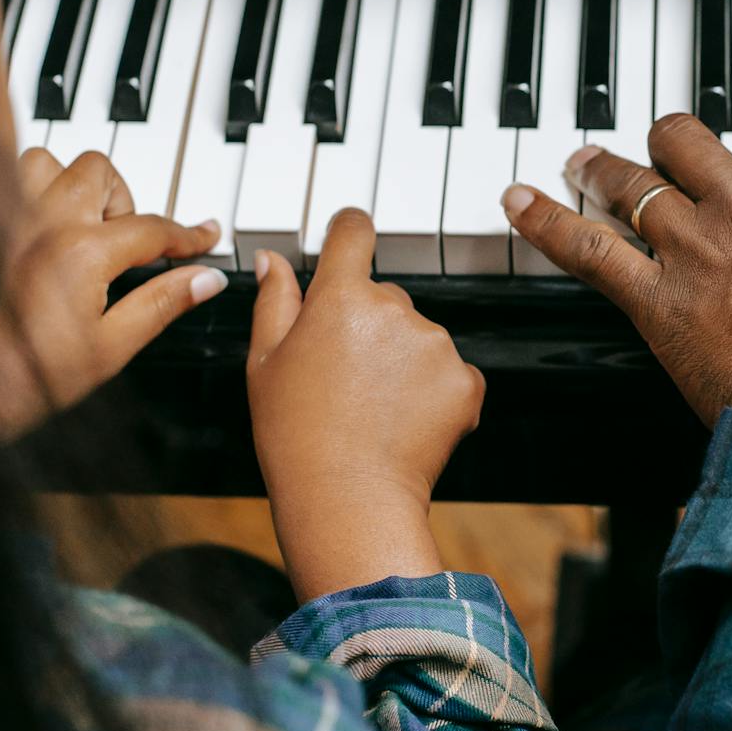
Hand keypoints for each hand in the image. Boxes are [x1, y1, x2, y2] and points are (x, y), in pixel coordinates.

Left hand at [0, 150, 227, 438]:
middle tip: (129, 242)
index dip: (187, 235)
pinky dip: (33, 191)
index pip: (153, 229)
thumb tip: (204, 280)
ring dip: (75, 186)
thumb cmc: (28, 377)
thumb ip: (162, 303)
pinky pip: (7, 183)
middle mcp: (43, 223)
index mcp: (82, 253)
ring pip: (50, 163)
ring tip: (85, 224)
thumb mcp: (112, 347)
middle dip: (125, 202)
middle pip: (101, 173)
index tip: (204, 237)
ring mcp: (6, 220)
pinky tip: (44, 227)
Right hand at [247, 209, 484, 599]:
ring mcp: (436, 344)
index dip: (349, 233)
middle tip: (342, 376)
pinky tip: (403, 421)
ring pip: (419, 335)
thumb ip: (274, 301)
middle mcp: (395, 309)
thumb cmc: (296, 436)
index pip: (353, 231)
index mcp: (340, 297)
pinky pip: (450, 372)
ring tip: (371, 406)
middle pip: (386, 294)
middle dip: (368, 323)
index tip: (348, 239)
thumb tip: (273, 260)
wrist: (347, 499)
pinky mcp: (467, 381)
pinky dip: (433, 391)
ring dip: (402, 358)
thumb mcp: (265, 363)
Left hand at [502, 114, 731, 455]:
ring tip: (583, 157)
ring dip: (604, 166)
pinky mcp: (657, 302)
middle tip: (666, 145)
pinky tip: (517, 198)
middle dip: (677, 138)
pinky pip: (586, 249)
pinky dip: (546, 221)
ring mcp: (698, 250)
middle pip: (694, 139)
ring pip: (634, 181)